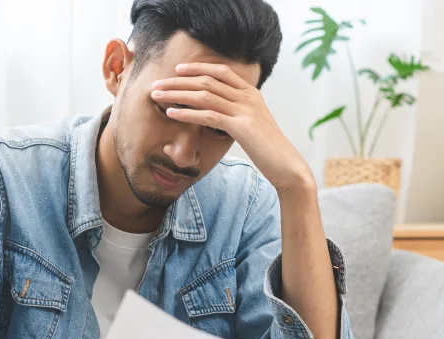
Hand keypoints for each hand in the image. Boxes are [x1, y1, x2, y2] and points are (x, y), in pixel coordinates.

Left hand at [152, 63, 314, 194]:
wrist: (287, 165)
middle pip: (207, 81)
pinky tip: (171, 113)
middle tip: (157, 84)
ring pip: (204, 95)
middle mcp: (248, 97)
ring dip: (176, 93)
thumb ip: (238, 113)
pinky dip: (187, 112)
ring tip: (157, 95)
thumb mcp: (254, 124)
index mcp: (251, 93)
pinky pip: (208, 115)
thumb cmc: (268, 149)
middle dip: (179, 81)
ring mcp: (245, 110)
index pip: (221, 71)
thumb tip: (219, 114)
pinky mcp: (241, 127)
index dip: (197, 68)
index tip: (178, 69)